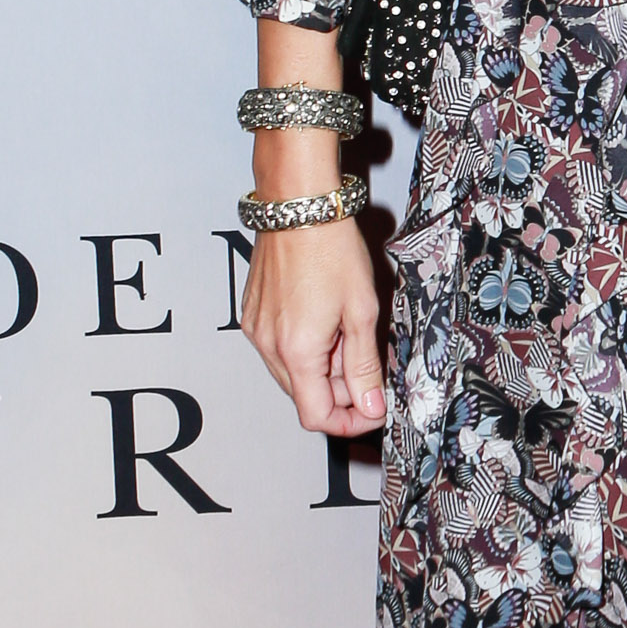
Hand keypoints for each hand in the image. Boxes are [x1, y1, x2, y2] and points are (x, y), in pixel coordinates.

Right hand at [242, 218, 386, 434]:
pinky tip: (326, 320)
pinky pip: (279, 349)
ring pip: (292, 374)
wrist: (298, 206)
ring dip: (324, 369)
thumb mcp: (363, 311)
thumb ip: (365, 365)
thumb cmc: (331, 249)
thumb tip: (372, 405)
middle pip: (304, 397)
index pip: (317, 417)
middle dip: (340, 393)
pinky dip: (305, 348)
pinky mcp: (252, 315)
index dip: (350, 421)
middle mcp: (268, 346)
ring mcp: (255, 331)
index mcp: (297, 351)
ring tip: (348, 333)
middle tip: (369, 366)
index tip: (374, 408)